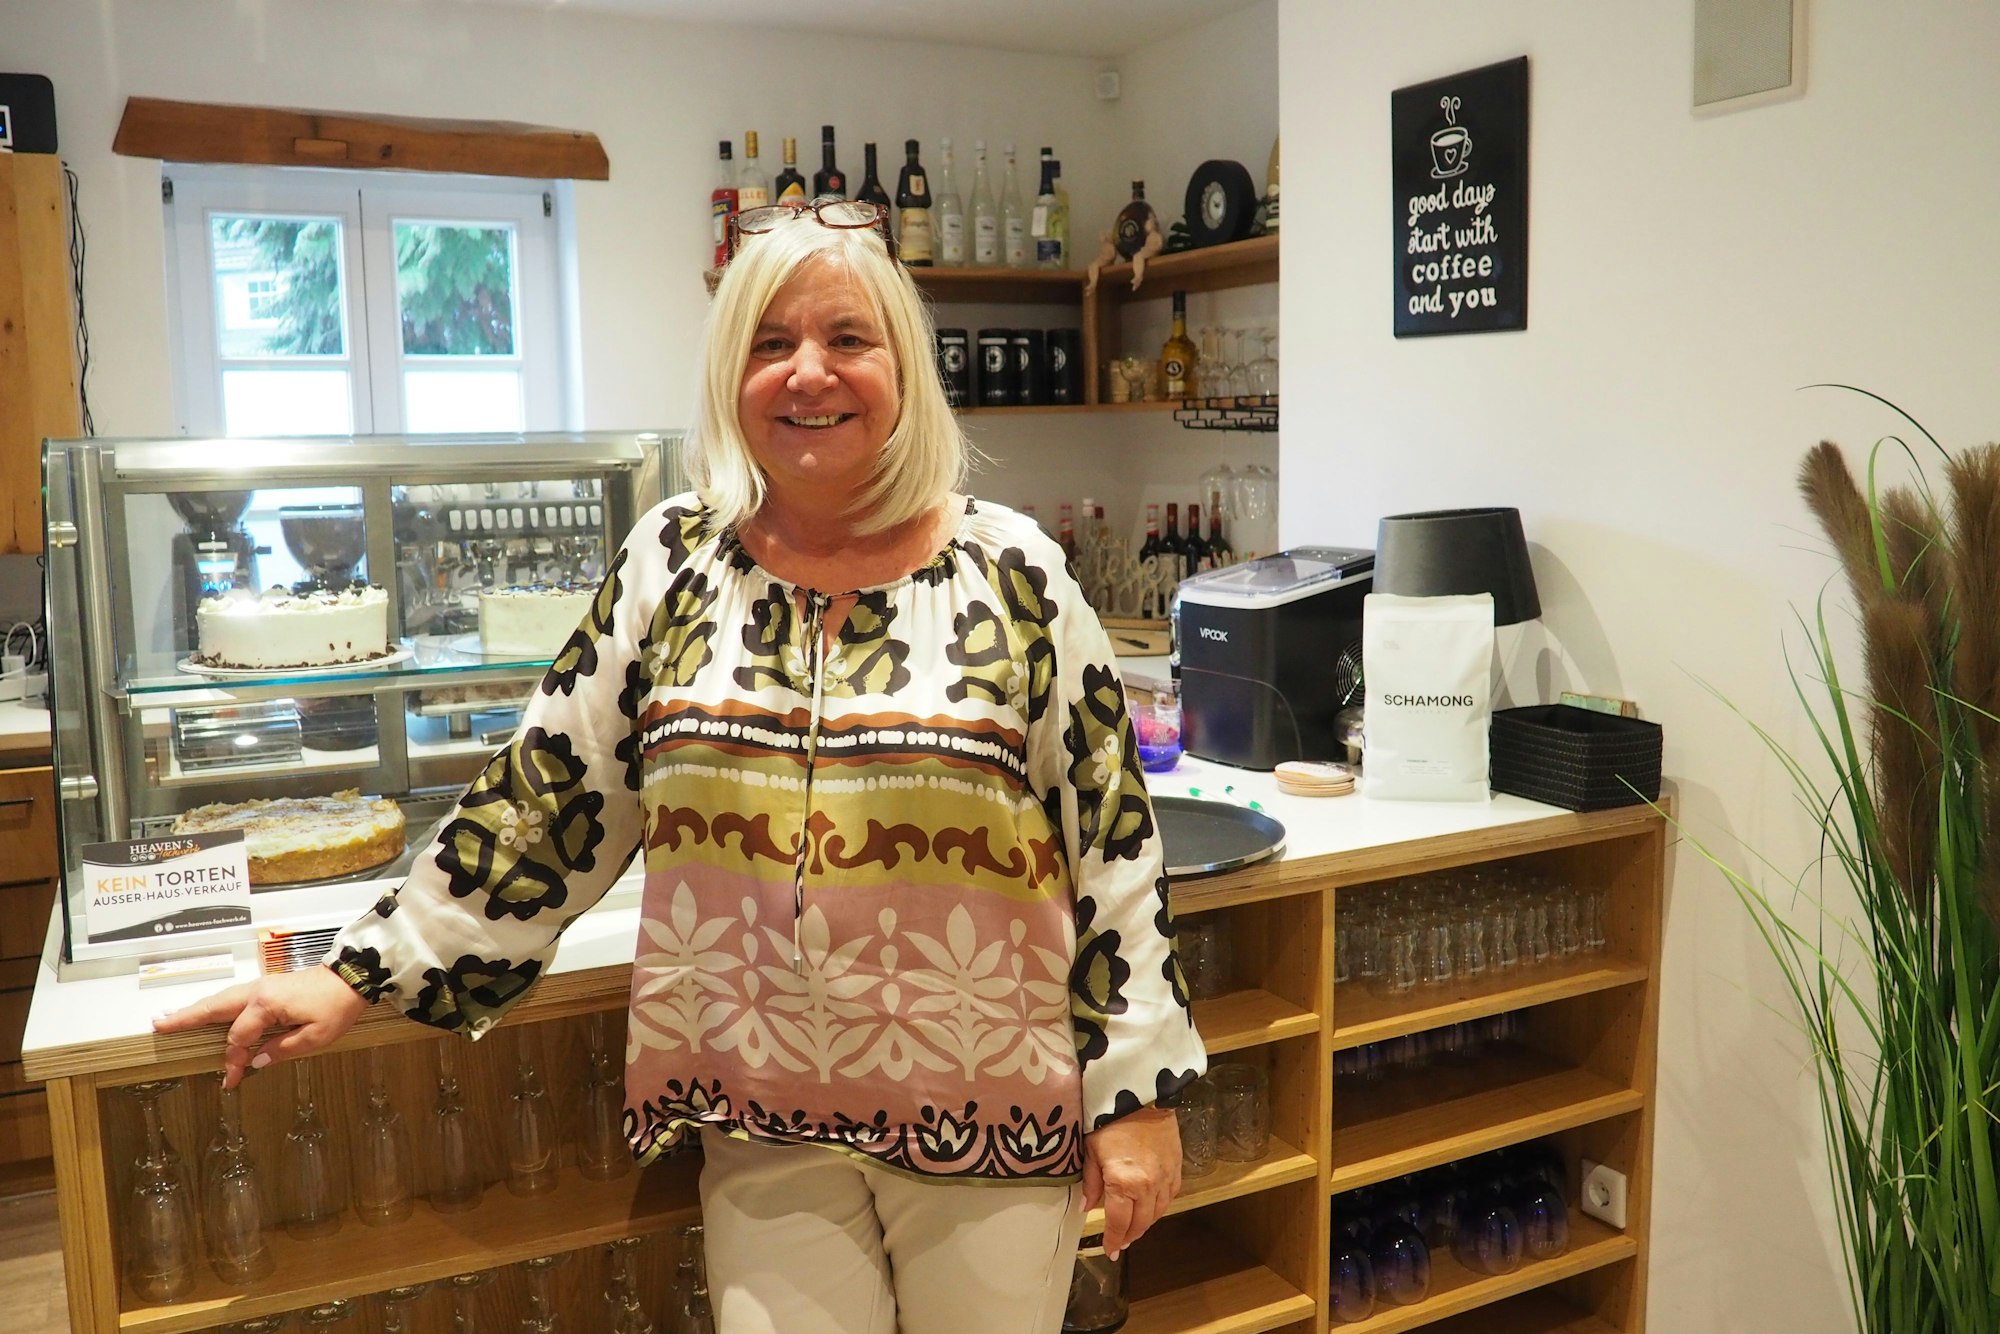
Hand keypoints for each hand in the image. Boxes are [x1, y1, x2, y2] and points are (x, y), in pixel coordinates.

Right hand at [152, 965, 369, 1089]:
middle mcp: (257, 991)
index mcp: (267, 1004)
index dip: (233, 1061)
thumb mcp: (316, 1036)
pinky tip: (205, 1010)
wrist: (352, 978)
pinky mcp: (267, 987)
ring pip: (220, 999)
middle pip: (215, 1008)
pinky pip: (232, 998)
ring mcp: (261, 986)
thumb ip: (283, 1049)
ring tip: (170, 1017)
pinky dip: (214, 1005)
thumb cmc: (337, 1007)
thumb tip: (256, 1062)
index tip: (232, 1080)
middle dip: (186, 1018)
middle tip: (158, 1025)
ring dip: (195, 1010)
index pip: (239, 1038)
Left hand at [1081, 1106, 1181, 1259]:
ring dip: (1145, 1223)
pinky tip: (1151, 1206)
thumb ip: (1091, 1182)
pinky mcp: (1177, 1167)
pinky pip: (1170, 1196)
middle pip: (1141, 1222)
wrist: (1142, 1093)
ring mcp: (1166, 1177)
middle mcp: (1148, 1186)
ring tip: (1134, 1227)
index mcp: (1124, 1183)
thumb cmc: (1110, 1119)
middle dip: (1129, 1235)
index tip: (1110, 1250)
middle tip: (1120, 1242)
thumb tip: (1085, 1208)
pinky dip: (1160, 1205)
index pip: (1119, 1222)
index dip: (1114, 1239)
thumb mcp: (1091, 1150)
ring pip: (1158, 1212)